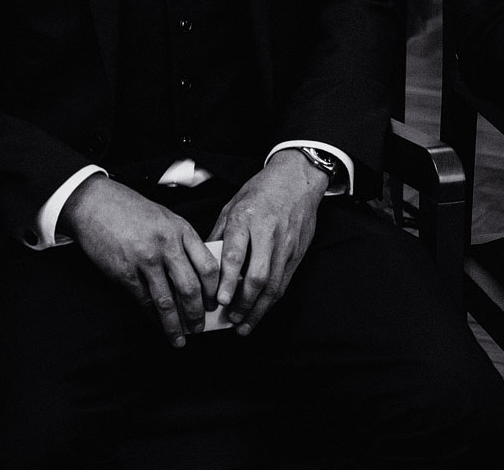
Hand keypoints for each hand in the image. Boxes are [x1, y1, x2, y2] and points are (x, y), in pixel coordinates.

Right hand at [61, 174, 218, 346]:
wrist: (95, 204)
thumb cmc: (131, 210)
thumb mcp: (165, 218)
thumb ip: (182, 242)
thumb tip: (197, 274)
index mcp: (181, 230)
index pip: (208, 266)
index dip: (214, 290)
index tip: (214, 303)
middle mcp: (166, 245)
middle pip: (190, 288)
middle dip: (197, 314)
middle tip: (199, 326)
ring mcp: (145, 260)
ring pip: (166, 301)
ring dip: (175, 325)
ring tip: (179, 338)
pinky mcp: (124, 272)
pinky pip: (144, 301)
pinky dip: (152, 317)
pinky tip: (157, 324)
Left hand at [207, 150, 328, 334]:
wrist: (298, 179)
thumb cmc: (261, 190)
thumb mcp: (233, 205)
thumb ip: (219, 234)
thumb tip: (205, 261)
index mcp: (246, 219)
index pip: (237, 255)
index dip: (229, 280)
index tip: (220, 301)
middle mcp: (268, 234)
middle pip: (258, 276)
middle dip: (244, 303)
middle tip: (231, 319)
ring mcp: (286, 245)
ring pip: (274, 284)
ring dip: (259, 309)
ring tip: (245, 325)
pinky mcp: (297, 253)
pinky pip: (284, 282)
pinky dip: (271, 300)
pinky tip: (261, 311)